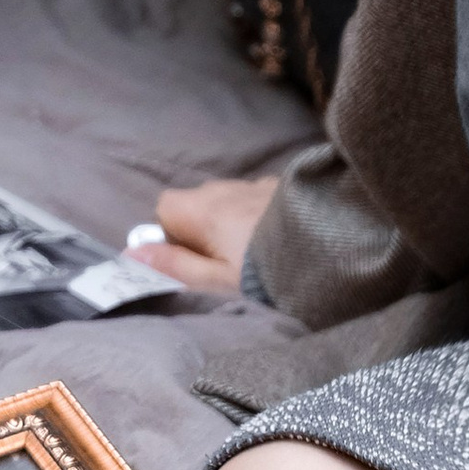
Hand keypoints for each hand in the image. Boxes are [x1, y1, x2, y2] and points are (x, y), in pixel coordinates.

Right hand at [137, 174, 278, 294]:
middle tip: (227, 268)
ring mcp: (261, 184)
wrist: (337, 252)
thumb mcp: (217, 285)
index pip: (165, 207)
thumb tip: (131, 256)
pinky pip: (259, 200)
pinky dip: (260, 217)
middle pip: (198, 204)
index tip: (190, 263)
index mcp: (205, 208)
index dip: (171, 237)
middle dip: (204, 232)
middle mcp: (228, 187)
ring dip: (234, 224)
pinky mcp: (289, 188)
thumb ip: (174, 269)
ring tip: (257, 257)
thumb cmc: (268, 276)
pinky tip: (281, 241)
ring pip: (230, 202)